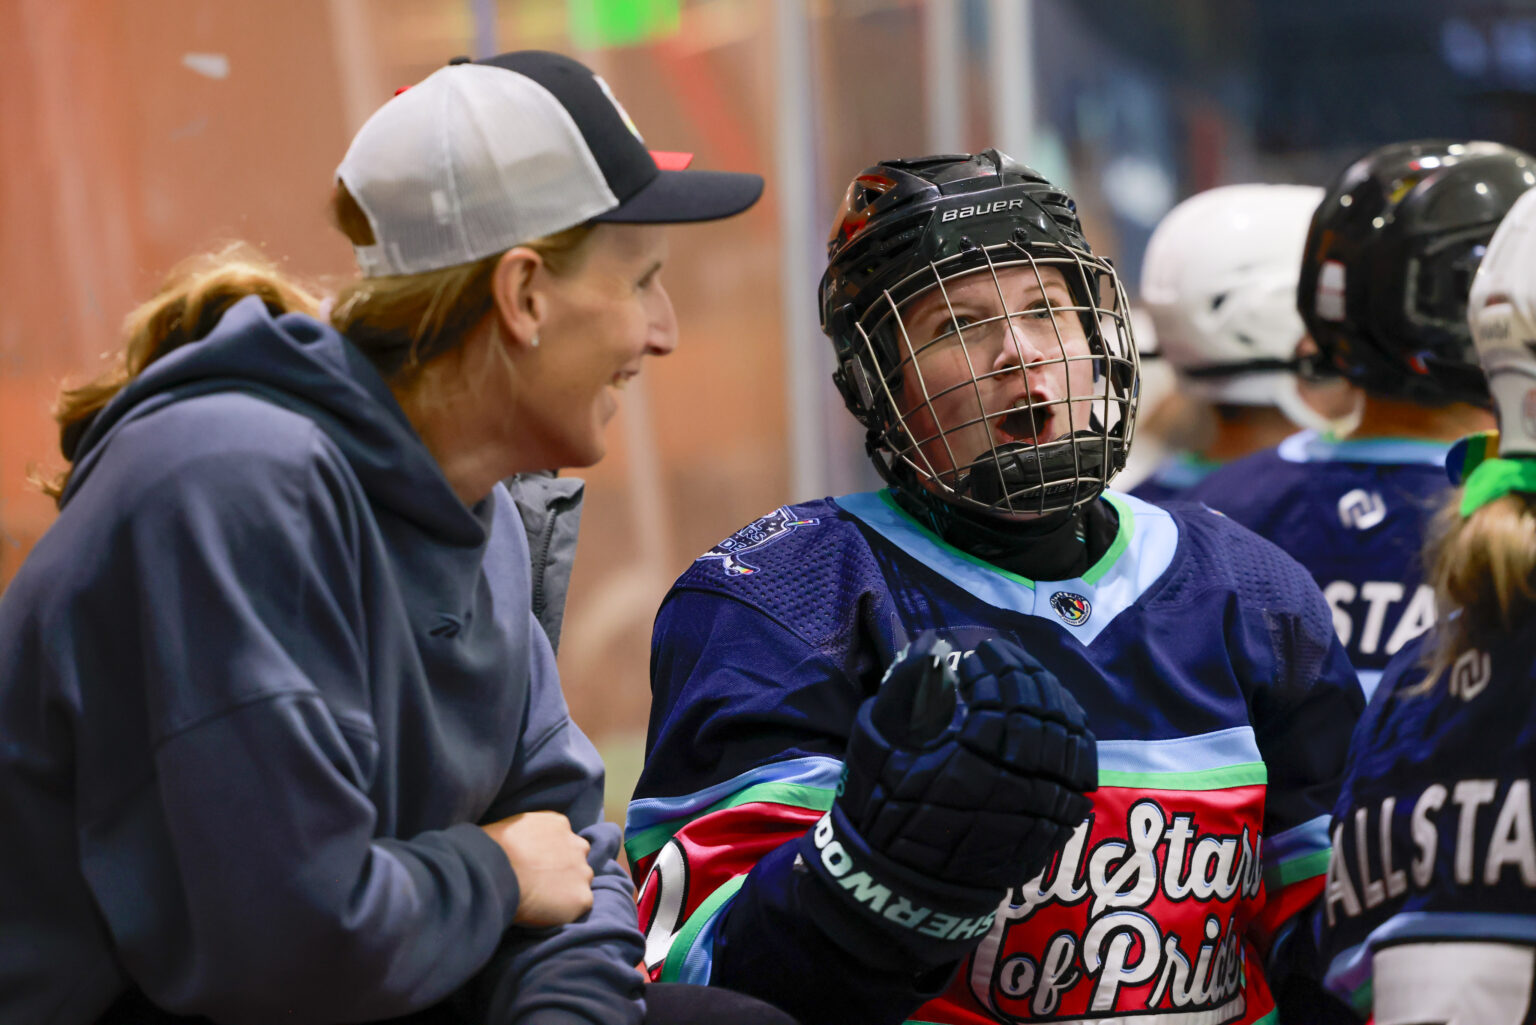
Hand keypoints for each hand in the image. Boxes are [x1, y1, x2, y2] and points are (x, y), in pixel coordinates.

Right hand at [480, 811, 594, 926]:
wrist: (496, 872)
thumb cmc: (493, 850)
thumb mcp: (512, 827)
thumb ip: (527, 835)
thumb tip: (520, 847)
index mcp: (559, 824)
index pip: (562, 840)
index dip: (549, 856)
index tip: (535, 867)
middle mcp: (577, 844)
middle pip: (576, 860)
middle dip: (563, 871)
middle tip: (539, 885)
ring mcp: (582, 872)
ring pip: (579, 883)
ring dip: (564, 891)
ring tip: (538, 901)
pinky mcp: (582, 898)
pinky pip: (577, 907)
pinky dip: (562, 912)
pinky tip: (542, 912)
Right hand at [839, 631, 1095, 890]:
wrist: (907, 886)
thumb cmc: (883, 814)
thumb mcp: (876, 751)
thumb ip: (903, 695)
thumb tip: (930, 649)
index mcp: (968, 766)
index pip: (997, 699)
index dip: (987, 669)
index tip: (972, 654)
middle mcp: (1015, 787)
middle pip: (1037, 711)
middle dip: (1020, 671)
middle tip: (1000, 653)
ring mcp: (1042, 809)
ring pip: (1067, 737)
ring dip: (1050, 696)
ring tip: (1027, 674)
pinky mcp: (1055, 825)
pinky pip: (1080, 771)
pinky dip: (1072, 735)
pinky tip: (1054, 713)